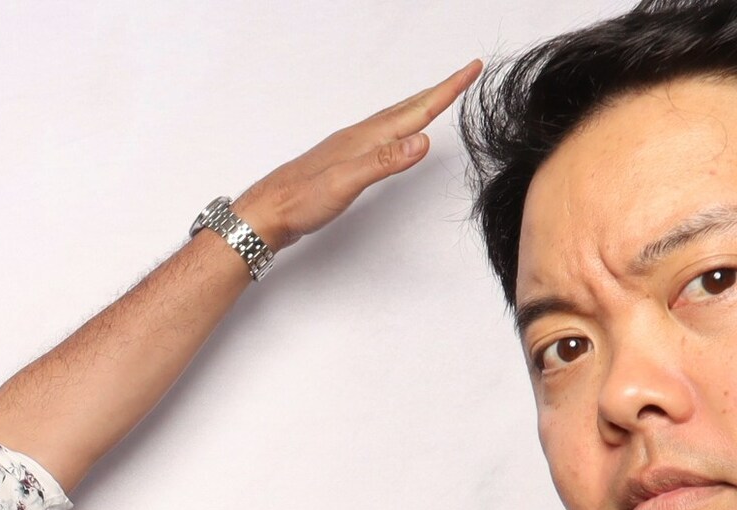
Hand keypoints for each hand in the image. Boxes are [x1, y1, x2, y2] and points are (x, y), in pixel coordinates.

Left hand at [231, 62, 480, 248]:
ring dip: (418, 106)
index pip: (416, 110)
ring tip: (435, 98)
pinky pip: (380, 136)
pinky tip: (393, 136)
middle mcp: (359, 137)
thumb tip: (423, 141)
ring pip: (393, 120)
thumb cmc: (299, 201)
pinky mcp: (342, 163)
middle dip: (438, 91)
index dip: (447, 91)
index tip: (472, 69)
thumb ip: (384, 162)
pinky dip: (397, 127)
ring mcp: (350, 148)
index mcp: (367, 138)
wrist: (264, 214)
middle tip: (464, 74)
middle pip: (408, 108)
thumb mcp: (345, 183)